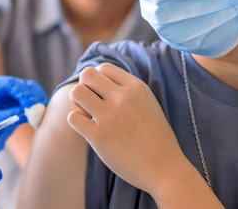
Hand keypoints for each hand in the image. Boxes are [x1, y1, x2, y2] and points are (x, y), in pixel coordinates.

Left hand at [0, 76, 47, 155]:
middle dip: (34, 97)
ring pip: (30, 95)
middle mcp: (0, 89)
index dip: (24, 93)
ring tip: (41, 116)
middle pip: (23, 86)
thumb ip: (10, 115)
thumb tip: (31, 111)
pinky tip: (39, 119)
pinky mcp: (17, 107)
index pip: (10, 84)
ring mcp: (9, 97)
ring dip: (38, 104)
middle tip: (41, 110)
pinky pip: (30, 106)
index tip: (33, 105)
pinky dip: (36, 111)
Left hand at [67, 63, 190, 196]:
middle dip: (85, 86)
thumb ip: (127, 90)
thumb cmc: (155, 138)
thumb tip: (99, 81)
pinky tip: (88, 129)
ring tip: (87, 114)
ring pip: (76, 92)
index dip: (99, 80)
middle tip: (91, 103)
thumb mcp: (148, 103)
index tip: (103, 94)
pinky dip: (76, 122)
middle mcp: (123, 98)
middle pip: (87, 74)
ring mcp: (110, 117)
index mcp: (136, 87)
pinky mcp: (99, 137)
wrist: (165, 169)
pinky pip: (73, 117)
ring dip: (77, 102)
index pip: (104, 67)